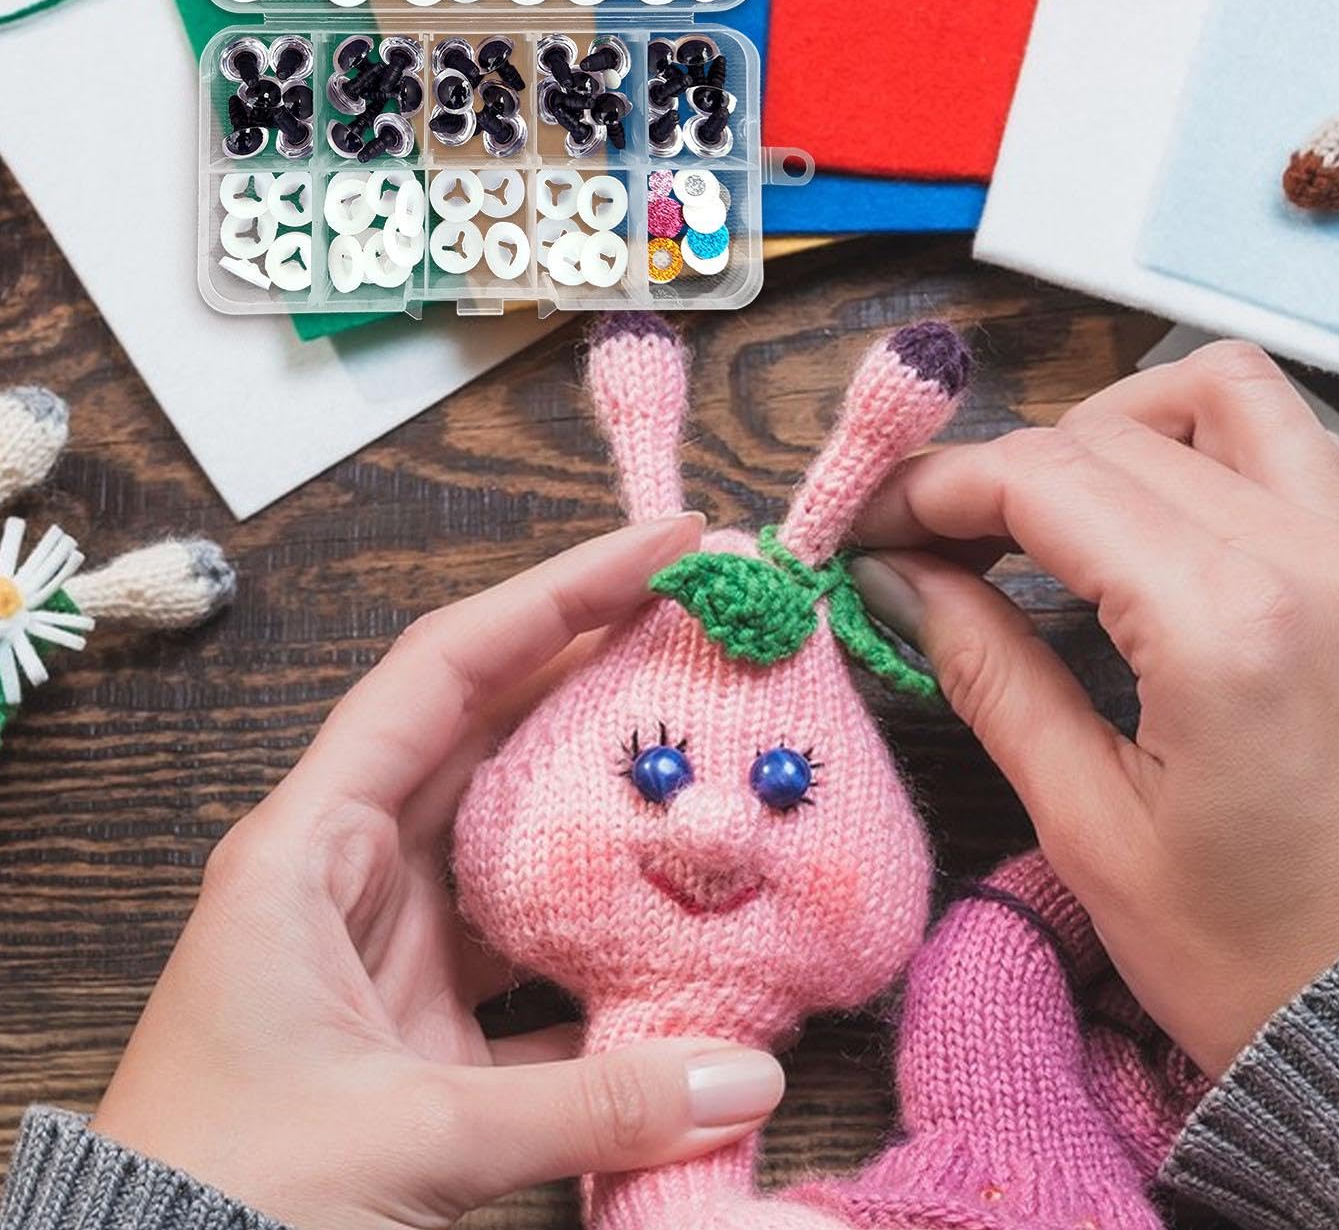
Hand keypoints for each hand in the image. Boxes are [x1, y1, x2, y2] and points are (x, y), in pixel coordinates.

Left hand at [92, 513, 785, 1229]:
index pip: (448, 669)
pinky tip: (684, 930)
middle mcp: (354, 869)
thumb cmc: (218, 1195)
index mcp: (311, 845)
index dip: (561, 593)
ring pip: (521, 832)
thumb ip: (588, 1103)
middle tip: (714, 624)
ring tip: (715, 752)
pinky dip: (605, 936)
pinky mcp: (425, 1021)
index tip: (668, 544)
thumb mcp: (403, 1134)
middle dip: (603, 670)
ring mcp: (393, 943)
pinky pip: (532, 947)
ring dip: (612, 799)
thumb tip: (750, 1075)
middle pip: (495, 726)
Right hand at [850, 341, 1338, 1077]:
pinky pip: (1293, 447)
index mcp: (1230, 625)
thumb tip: (901, 576)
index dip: (933, 485)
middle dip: (1002, 467)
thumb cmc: (1260, 960)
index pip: (1046, 480)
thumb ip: (987, 669)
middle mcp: (1317, 556)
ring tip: (1053, 515)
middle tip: (935, 538)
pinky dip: (1204, 453)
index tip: (871, 519)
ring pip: (1224, 393)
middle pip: (1114, 430)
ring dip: (1117, 427)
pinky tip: (1151, 532)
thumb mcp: (1088, 826)